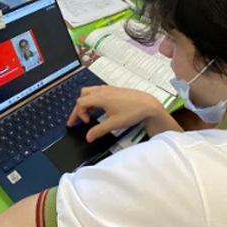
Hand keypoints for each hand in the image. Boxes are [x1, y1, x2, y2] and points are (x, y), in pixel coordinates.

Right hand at [67, 85, 181, 140]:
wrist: (148, 104)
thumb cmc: (132, 113)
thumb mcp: (114, 124)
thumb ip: (99, 130)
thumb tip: (88, 137)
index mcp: (100, 97)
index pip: (80, 103)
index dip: (78, 114)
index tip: (85, 123)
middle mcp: (102, 90)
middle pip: (82, 96)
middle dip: (79, 108)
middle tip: (79, 120)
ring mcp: (108, 88)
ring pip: (90, 92)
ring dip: (86, 102)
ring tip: (89, 114)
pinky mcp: (114, 89)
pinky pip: (98, 91)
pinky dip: (94, 99)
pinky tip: (99, 108)